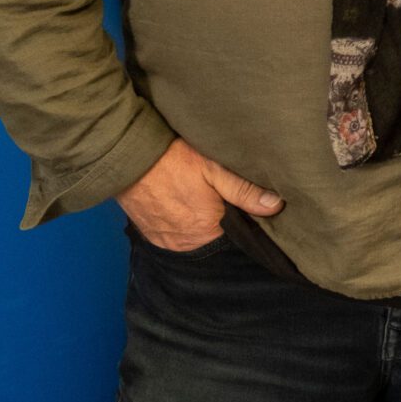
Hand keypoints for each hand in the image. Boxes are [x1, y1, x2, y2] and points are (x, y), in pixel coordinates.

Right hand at [116, 138, 281, 251]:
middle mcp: (185, 243)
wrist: (125, 158)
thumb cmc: (172, 161)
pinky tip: (187, 205)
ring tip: (206, 202)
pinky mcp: (151, 235)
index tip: (250, 207)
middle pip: (216, 238)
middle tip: (227, 200)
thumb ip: (244, 190)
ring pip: (195, 237)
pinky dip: (184, 224)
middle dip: (224, 222)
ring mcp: (166, 241)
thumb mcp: (213, 169)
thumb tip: (275, 206)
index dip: (246, 221)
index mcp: (206, 231)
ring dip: (202, 224)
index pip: (238, 235)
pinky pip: (176, 235)